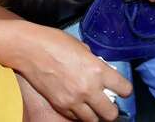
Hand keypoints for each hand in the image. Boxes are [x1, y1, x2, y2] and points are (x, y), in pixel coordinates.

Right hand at [14, 22, 131, 121]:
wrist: (29, 49)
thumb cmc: (54, 42)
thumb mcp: (81, 47)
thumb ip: (93, 61)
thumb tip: (99, 68)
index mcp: (98, 70)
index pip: (124, 89)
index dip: (125, 90)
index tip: (121, 89)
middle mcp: (89, 89)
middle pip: (111, 114)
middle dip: (112, 110)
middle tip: (108, 103)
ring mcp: (74, 100)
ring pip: (93, 120)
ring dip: (95, 115)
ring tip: (91, 107)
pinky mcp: (60, 105)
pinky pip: (75, 117)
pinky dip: (78, 114)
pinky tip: (76, 105)